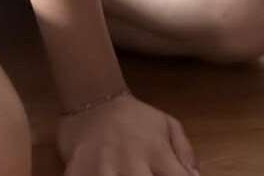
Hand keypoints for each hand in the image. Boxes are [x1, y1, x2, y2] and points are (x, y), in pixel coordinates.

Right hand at [57, 92, 199, 175]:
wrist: (91, 96)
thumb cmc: (133, 117)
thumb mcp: (166, 124)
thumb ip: (184, 151)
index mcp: (156, 151)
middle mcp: (131, 161)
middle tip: (144, 175)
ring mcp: (103, 167)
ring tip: (123, 175)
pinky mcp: (79, 170)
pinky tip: (101, 174)